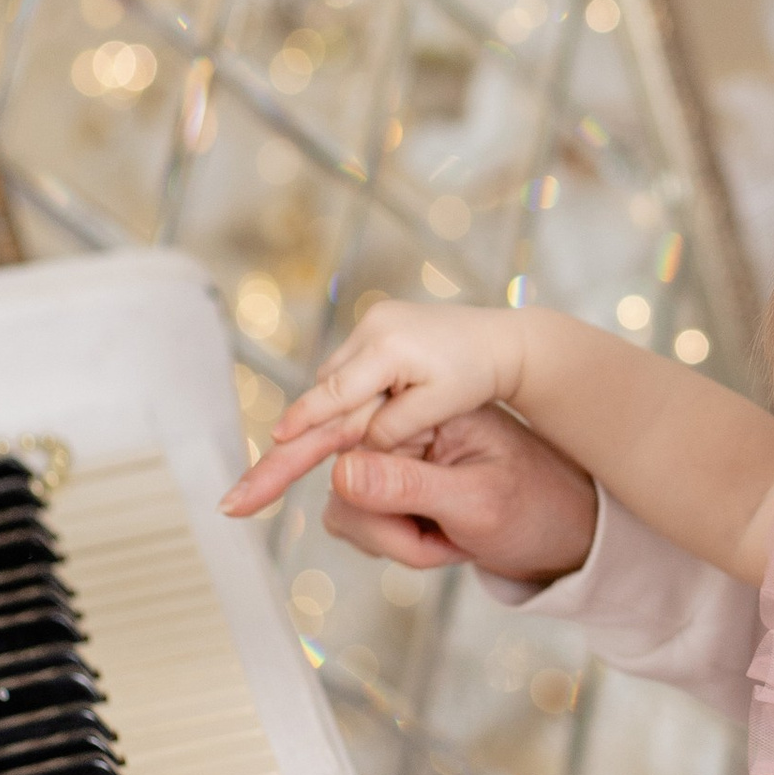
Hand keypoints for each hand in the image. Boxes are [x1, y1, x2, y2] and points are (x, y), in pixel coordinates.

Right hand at [223, 300, 520, 521]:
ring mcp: (374, 320)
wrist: (502, 339)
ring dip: (330, 406)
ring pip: (336, 376)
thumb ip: (395, 426)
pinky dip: (347, 390)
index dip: (304, 419)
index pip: (336, 393)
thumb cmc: (476, 376)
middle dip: (303, 423)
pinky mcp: (378, 322)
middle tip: (272, 455)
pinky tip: (345, 414)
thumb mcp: (440, 407)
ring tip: (301, 448)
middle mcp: (374, 326)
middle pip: (328, 386)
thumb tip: (355, 446)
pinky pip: (350, 365)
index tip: (276, 440)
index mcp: (390, 348)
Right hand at [320, 408, 599, 581]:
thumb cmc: (536, 501)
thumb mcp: (477, 497)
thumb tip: (340, 475)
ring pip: (345, 509)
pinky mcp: (386, 483)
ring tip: (454, 539)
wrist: (565, 520)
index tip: (268, 506)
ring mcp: (389, 455)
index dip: (304, 472)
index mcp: (420, 405)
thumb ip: (408, 486)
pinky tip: (442, 539)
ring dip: (397, 541)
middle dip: (388, 531)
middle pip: (340, 485)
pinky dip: (396, 542)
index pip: (344, 437)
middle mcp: (397, 424)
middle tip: (447, 545)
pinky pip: (357, 521)